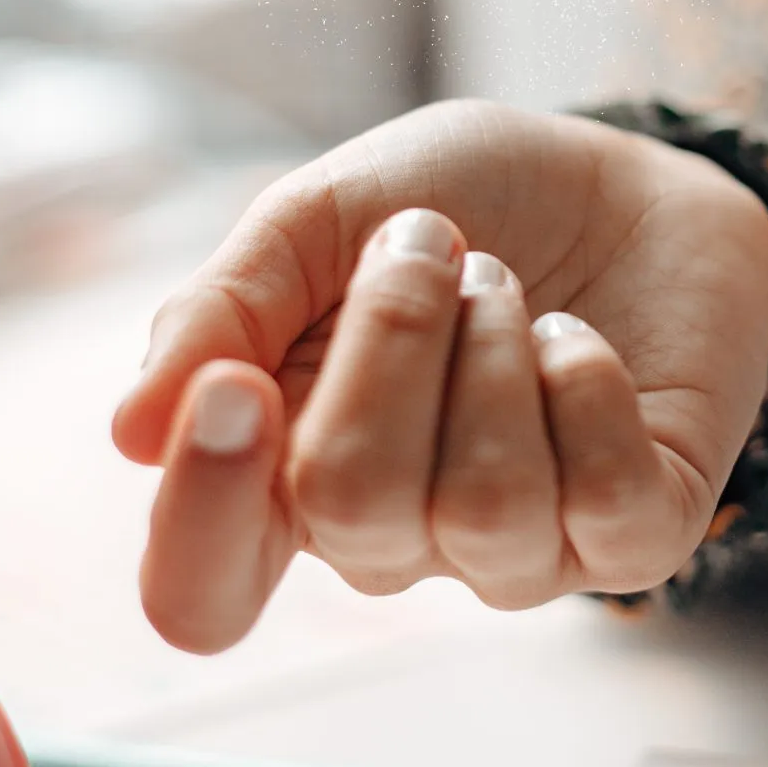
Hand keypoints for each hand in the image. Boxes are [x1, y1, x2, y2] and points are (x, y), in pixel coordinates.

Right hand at [113, 100, 767, 652]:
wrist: (621, 175)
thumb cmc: (464, 200)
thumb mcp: (322, 210)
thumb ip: (227, 304)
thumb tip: (133, 431)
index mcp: (285, 472)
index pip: (200, 591)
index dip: (203, 514)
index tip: (240, 384)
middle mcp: (393, 537)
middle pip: (350, 505)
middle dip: (394, 336)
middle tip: (430, 242)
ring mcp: (515, 548)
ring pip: (483, 504)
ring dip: (496, 346)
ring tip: (508, 282)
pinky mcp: (634, 533)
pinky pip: (607, 502)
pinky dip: (588, 384)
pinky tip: (578, 337)